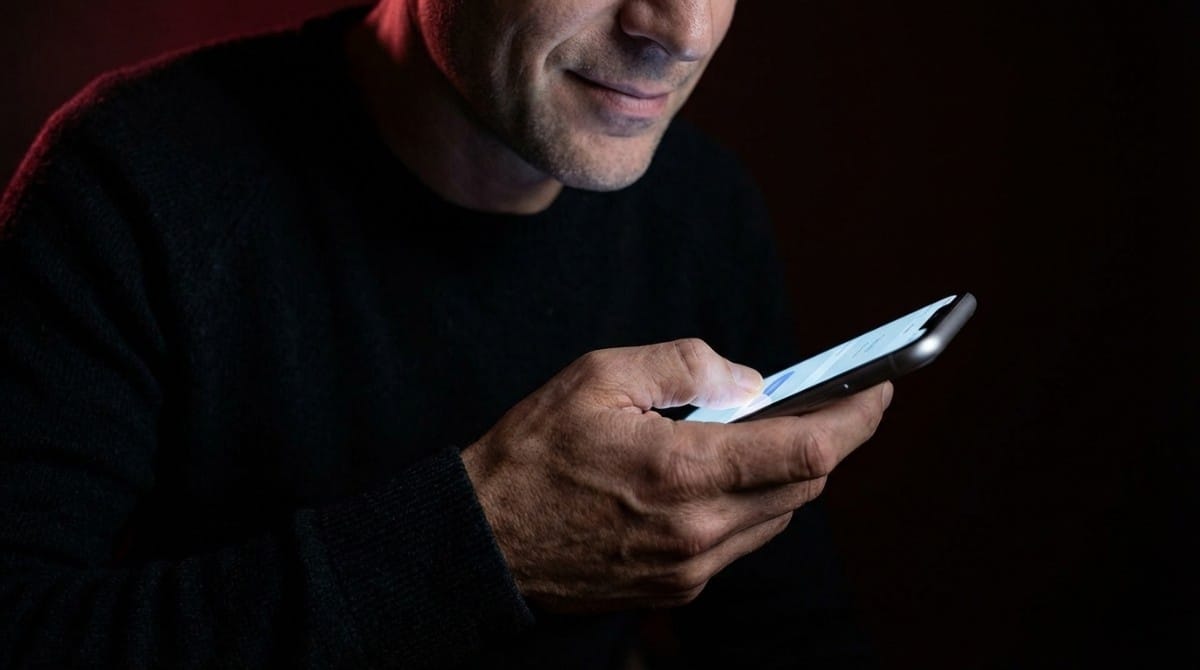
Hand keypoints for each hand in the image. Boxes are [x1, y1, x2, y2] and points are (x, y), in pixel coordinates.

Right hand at [461, 338, 891, 611]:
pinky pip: (743, 540)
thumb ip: (684, 366)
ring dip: (788, 472)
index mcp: (684, 472)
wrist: (486, 540)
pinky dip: (753, 502)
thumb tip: (750, 380)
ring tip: (766, 432)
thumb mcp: (599, 377)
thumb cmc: (534, 453)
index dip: (857, 417)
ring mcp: (692, 568)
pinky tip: (723, 473)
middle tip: (827, 400)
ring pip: (779, 515)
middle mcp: (699, 531)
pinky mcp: (679, 589)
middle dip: (829, 440)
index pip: (807, 449)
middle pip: (805, 485)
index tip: (879, 388)